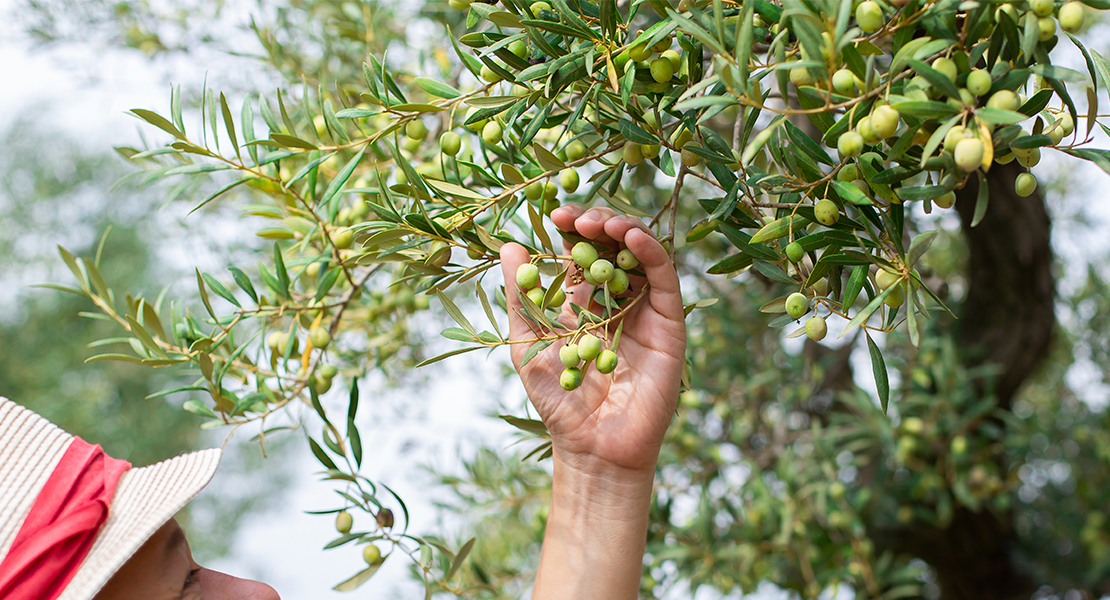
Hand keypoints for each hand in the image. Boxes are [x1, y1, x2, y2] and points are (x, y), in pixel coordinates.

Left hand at [499, 205, 686, 474]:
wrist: (593, 445)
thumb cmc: (558, 401)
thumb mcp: (527, 342)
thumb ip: (521, 297)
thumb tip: (508, 247)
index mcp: (585, 303)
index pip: (583, 252)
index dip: (571, 228)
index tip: (553, 213)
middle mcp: (619, 300)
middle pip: (614, 246)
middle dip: (596, 223)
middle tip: (575, 217)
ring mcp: (646, 309)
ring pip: (642, 253)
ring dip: (623, 228)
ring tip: (600, 223)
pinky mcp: (670, 323)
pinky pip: (665, 278)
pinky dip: (651, 250)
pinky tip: (629, 236)